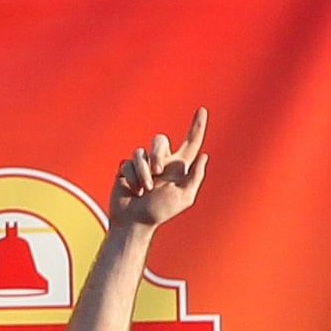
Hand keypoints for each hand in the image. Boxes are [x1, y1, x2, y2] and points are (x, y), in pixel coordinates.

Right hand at [109, 109, 208, 233]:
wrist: (134, 221)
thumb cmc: (160, 211)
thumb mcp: (184, 196)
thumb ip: (195, 176)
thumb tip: (204, 156)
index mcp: (179, 167)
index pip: (191, 142)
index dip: (197, 126)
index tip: (202, 110)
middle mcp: (161, 162)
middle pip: (159, 140)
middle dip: (157, 153)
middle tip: (158, 171)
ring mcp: (143, 165)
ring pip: (141, 152)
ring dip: (143, 172)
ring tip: (145, 189)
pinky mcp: (126, 169)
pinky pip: (127, 163)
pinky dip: (132, 177)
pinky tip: (133, 190)